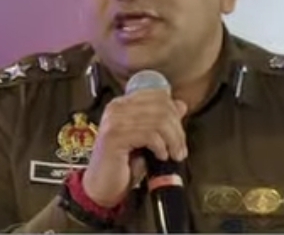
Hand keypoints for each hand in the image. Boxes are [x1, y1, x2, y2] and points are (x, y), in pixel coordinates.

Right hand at [82, 88, 188, 207]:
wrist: (103, 187)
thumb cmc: (124, 165)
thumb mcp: (148, 140)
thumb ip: (162, 121)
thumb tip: (180, 105)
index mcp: (124, 104)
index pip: (157, 95)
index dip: (173, 112)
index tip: (179, 132)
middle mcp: (117, 108)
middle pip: (161, 107)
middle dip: (177, 129)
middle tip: (180, 148)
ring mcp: (114, 121)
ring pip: (158, 121)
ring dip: (172, 140)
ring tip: (174, 154)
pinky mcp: (114, 136)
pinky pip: (149, 134)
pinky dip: (160, 146)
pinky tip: (160, 156)